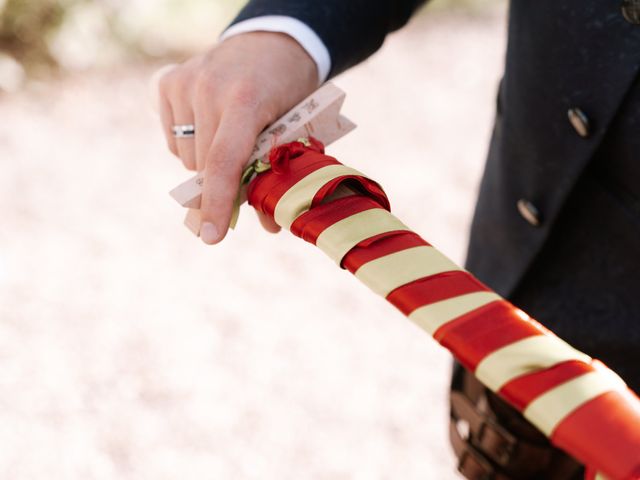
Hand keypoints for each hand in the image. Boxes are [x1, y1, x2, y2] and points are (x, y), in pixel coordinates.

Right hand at [158, 32, 317, 243]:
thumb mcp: (296, 129)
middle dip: (222, 183)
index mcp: (247, 99)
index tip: (211, 237)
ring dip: (206, 163)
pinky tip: (211, 124)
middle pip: (204, 166)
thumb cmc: (289, 90)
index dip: (218, 204)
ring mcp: (184, 82)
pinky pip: (173, 140)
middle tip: (246, 175)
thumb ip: (279, 174)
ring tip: (230, 138)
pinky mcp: (167, 82)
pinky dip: (191, 145)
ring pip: (185, 158)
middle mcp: (208, 88)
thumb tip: (269, 226)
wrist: (271, 42)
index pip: (225, 161)